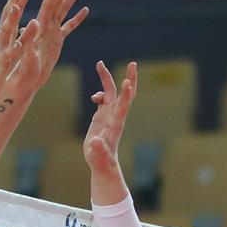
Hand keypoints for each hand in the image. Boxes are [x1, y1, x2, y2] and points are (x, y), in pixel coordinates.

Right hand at [0, 0, 38, 92]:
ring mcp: (0, 48)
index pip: (13, 11)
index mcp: (5, 33)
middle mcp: (1, 37)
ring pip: (5, 32)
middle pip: (7, 16)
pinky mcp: (1, 63)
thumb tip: (27, 20)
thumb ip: (19, 33)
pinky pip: (7, 55)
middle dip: (15, 0)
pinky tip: (18, 43)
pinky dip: (12, 49)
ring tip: (16, 7)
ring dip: (10, 20)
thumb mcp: (11, 46)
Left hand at [7, 0, 88, 93]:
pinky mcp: (57, 41)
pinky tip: (85, 9)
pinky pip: (69, 26)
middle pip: (57, 3)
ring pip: (64, 10)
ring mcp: (52, 32)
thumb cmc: (23, 70)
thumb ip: (28, 39)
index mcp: (39, 29)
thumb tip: (32, 22)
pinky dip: (77, 18)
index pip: (47, 7)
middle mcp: (46, 27)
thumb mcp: (25, 54)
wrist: (26, 80)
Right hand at [83, 60, 136, 175]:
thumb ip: (98, 148)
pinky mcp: (102, 116)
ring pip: (111, 92)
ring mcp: (110, 114)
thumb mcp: (98, 156)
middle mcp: (115, 115)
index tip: (127, 81)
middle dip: (130, 78)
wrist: (102, 163)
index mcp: (116, 123)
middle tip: (133, 63)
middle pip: (124, 93)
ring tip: (99, 64)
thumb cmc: (101, 161)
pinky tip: (93, 97)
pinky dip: (99, 93)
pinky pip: (103, 99)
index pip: (123, 105)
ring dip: (106, 78)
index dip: (126, 94)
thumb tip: (95, 141)